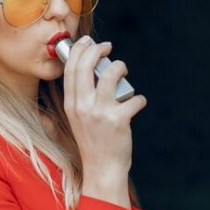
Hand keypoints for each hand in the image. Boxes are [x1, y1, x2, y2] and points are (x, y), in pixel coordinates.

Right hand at [63, 36, 146, 205]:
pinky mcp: (118, 120)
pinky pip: (134, 98)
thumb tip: (93, 69)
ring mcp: (100, 113)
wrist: (101, 167)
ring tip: (123, 72)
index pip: (71, 68)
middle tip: (107, 47)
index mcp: (71, 103)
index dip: (79, 50)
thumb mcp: (78, 117)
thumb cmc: (93, 140)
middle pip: (87, 65)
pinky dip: (138, 99)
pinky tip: (135, 104)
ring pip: (112, 74)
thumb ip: (81, 95)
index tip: (88, 42)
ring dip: (120, 68)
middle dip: (98, 50)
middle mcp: (82, 106)